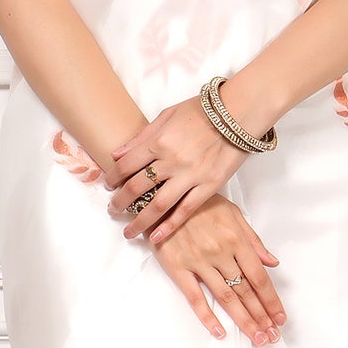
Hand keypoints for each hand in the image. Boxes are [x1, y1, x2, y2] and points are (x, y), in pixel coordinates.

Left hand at [104, 94, 250, 246]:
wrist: (238, 112)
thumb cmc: (203, 110)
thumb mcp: (167, 115)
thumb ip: (142, 136)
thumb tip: (117, 154)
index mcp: (158, 141)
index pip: (126, 165)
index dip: (113, 178)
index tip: (109, 186)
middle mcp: (171, 160)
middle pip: (136, 188)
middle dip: (120, 202)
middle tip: (113, 210)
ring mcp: (190, 175)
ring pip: (157, 205)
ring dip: (139, 221)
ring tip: (129, 232)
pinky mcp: (209, 186)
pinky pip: (185, 211)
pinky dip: (169, 226)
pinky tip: (156, 236)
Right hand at [150, 192, 286, 346]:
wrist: (162, 197)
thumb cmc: (199, 204)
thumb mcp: (232, 213)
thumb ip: (253, 240)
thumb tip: (272, 262)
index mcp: (236, 240)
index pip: (259, 277)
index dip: (271, 300)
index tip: (280, 317)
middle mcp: (221, 253)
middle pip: (246, 291)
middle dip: (261, 316)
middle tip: (272, 336)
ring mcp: (200, 262)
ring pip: (226, 297)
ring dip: (244, 320)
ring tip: (256, 337)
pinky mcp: (178, 269)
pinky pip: (195, 297)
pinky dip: (208, 317)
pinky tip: (220, 332)